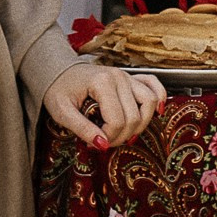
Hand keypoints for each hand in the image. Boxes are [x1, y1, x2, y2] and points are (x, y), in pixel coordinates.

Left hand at [43, 63, 166, 150]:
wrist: (58, 71)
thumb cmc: (58, 90)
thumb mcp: (62, 112)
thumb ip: (82, 129)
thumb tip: (102, 145)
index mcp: (102, 83)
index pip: (117, 121)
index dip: (108, 138)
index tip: (94, 142)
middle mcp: (119, 77)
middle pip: (134, 117)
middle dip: (121, 136)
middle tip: (104, 142)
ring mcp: (127, 76)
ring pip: (149, 103)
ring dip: (141, 124)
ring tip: (124, 133)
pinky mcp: (131, 78)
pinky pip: (154, 85)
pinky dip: (158, 98)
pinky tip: (155, 112)